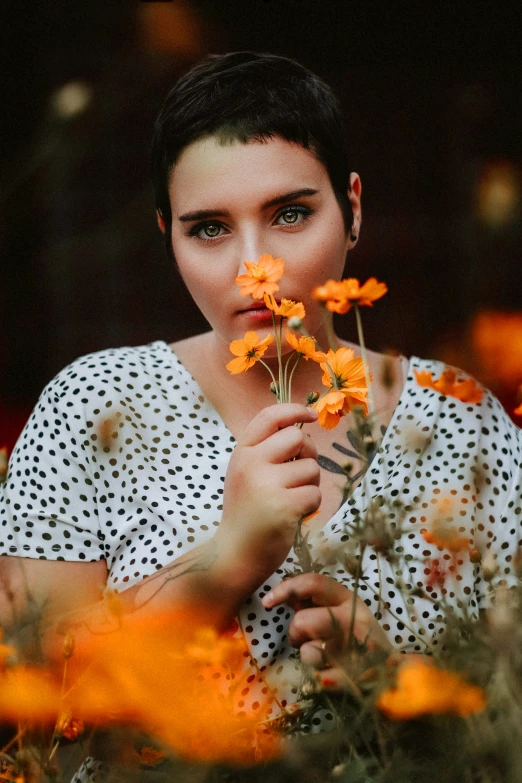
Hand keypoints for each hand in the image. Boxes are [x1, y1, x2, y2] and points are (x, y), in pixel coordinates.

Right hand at [215, 404, 320, 587]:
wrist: (235, 554)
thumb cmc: (247, 512)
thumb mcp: (246, 474)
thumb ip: (265, 451)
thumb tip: (302, 428)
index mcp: (242, 453)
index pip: (269, 417)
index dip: (294, 410)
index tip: (310, 415)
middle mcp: (251, 464)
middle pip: (298, 438)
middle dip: (308, 455)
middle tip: (298, 475)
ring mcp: (267, 485)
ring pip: (311, 468)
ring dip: (310, 485)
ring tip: (291, 500)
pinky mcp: (284, 507)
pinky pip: (315, 494)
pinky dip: (311, 506)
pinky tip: (294, 516)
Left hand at [262, 573, 392, 689]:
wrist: (397, 677)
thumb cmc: (358, 641)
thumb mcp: (341, 613)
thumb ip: (315, 603)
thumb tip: (286, 595)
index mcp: (349, 599)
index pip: (313, 582)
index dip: (286, 589)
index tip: (267, 602)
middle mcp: (355, 619)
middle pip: (303, 620)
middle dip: (295, 634)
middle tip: (305, 641)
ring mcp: (358, 648)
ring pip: (308, 652)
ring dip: (308, 657)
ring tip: (325, 659)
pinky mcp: (358, 676)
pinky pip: (319, 679)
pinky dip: (320, 680)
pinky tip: (332, 677)